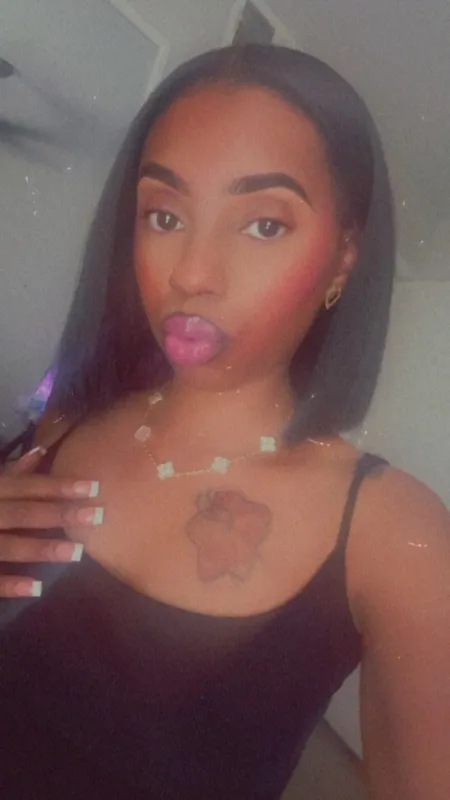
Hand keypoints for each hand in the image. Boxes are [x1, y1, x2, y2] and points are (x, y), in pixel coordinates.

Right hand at [0, 446, 101, 597]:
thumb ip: (8, 471)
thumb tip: (40, 452)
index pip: (24, 485)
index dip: (57, 486)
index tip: (93, 487)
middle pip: (21, 512)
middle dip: (59, 513)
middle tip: (98, 515)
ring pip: (7, 545)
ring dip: (41, 548)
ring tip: (77, 552)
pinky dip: (9, 583)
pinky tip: (36, 587)